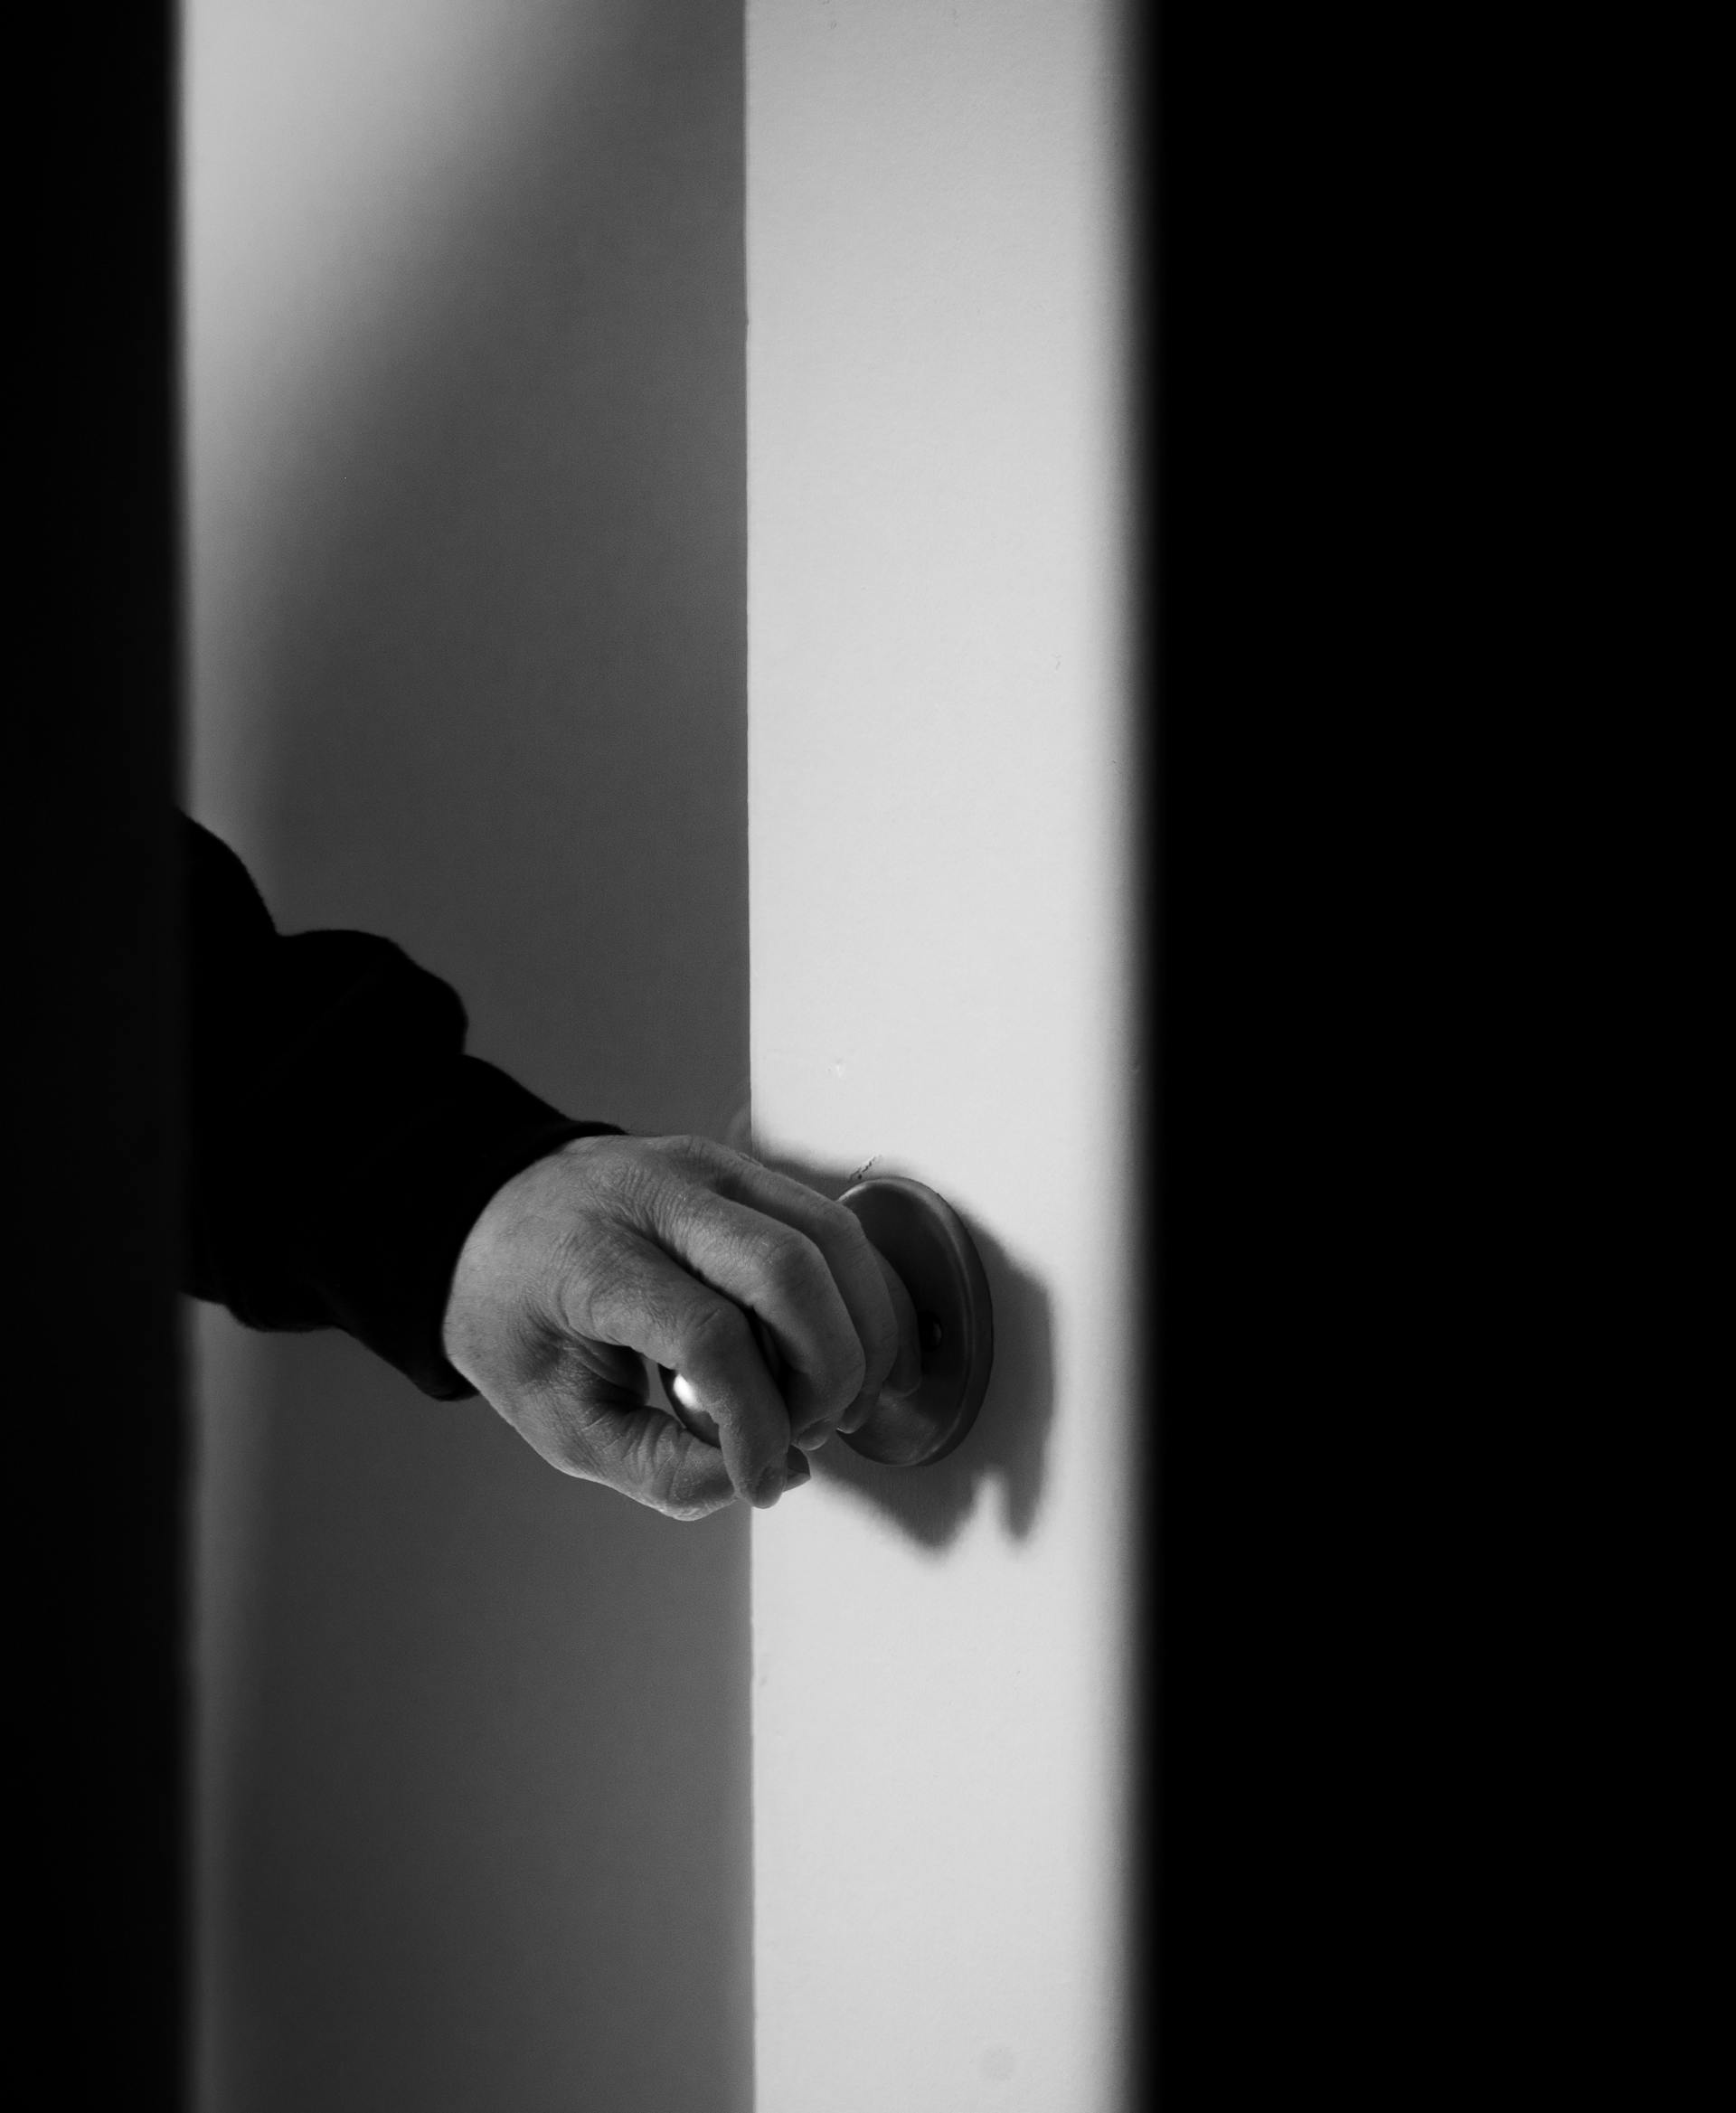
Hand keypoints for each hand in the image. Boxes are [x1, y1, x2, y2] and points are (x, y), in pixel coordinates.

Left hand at [441, 1133, 921, 1518]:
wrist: (491, 1219)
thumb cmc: (520, 1315)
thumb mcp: (559, 1421)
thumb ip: (659, 1470)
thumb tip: (768, 1477)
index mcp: (589, 1257)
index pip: (707, 1334)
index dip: (754, 1422)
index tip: (760, 1479)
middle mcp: (655, 1194)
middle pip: (788, 1271)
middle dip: (827, 1371)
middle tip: (811, 1433)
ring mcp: (707, 1168)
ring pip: (830, 1237)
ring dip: (860, 1331)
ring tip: (836, 1402)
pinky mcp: (743, 1166)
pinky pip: (830, 1224)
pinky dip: (857, 1294)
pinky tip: (845, 1353)